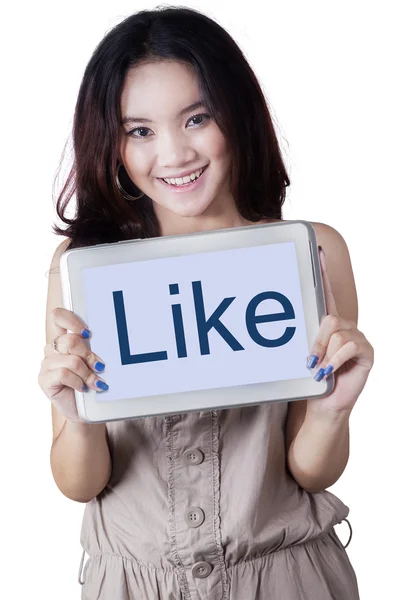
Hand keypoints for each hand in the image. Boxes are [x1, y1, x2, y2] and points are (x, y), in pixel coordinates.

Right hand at [37, 308, 107, 421]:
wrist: (86, 411)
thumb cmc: (91, 383)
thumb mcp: (94, 363)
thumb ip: (94, 349)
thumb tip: (108, 342)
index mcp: (63, 339)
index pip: (58, 316)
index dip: (72, 320)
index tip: (88, 333)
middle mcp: (52, 349)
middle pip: (69, 340)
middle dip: (89, 354)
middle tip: (100, 366)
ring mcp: (47, 364)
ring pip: (70, 359)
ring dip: (87, 373)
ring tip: (96, 383)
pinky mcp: (44, 379)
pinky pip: (64, 374)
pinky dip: (78, 382)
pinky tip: (83, 388)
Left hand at [306, 247, 373, 414]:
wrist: (324, 405)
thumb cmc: (314, 379)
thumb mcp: (307, 354)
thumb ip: (307, 337)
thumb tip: (297, 323)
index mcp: (330, 325)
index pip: (327, 295)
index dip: (323, 273)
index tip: (318, 252)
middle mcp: (346, 327)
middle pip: (329, 318)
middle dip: (316, 341)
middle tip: (310, 361)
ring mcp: (358, 338)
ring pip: (337, 334)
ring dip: (324, 355)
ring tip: (320, 370)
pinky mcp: (366, 352)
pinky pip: (349, 346)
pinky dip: (335, 360)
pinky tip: (330, 372)